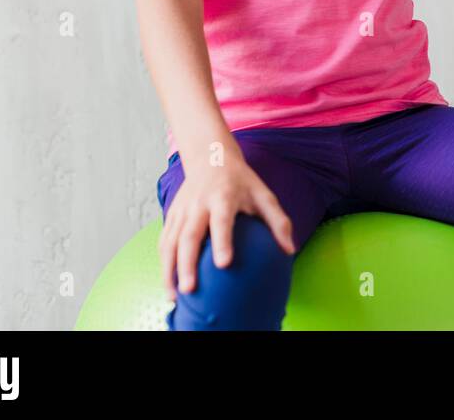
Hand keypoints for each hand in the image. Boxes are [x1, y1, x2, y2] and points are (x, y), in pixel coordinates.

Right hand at [157, 151, 295, 301]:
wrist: (210, 157)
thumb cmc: (242, 181)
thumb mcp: (264, 194)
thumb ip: (278, 221)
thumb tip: (289, 250)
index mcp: (223, 196)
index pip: (221, 220)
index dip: (222, 241)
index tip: (224, 264)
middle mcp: (198, 204)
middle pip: (189, 235)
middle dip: (187, 264)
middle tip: (190, 289)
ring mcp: (182, 210)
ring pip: (170, 241)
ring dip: (169, 269)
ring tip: (176, 296)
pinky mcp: (171, 215)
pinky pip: (164, 241)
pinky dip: (164, 263)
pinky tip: (169, 283)